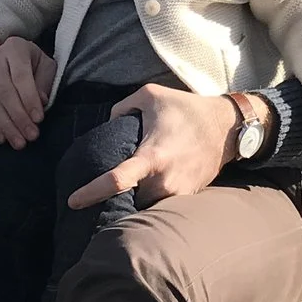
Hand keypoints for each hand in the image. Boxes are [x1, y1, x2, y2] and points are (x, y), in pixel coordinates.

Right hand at [0, 34, 54, 146]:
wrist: (9, 57)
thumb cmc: (32, 64)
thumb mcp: (45, 66)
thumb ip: (45, 82)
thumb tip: (41, 101)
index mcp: (14, 48)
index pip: (21, 77)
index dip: (29, 100)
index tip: (39, 119)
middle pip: (4, 92)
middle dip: (18, 117)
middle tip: (31, 136)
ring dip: (5, 126)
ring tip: (19, 142)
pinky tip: (1, 138)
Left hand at [65, 84, 236, 208]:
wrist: (227, 127)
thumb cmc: (187, 108)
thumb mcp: (150, 95)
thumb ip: (121, 108)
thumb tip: (108, 125)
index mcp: (152, 157)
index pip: (116, 181)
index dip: (91, 193)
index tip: (74, 201)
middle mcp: (164, 180)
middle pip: (127, 200)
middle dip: (113, 199)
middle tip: (97, 194)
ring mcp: (178, 192)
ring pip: (144, 206)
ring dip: (132, 200)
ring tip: (121, 192)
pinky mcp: (188, 197)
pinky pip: (160, 204)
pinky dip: (149, 198)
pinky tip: (145, 188)